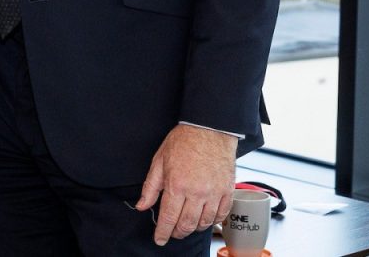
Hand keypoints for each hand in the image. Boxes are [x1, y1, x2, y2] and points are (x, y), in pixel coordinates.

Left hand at [135, 124, 236, 244]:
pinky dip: (212, 221)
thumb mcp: (159, 161)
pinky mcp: (227, 191)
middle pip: (186, 224)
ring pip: (204, 222)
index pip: (168, 218)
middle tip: (172, 232)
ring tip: (186, 226)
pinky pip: (221, 215)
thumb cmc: (183, 142)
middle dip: (177, 232)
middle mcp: (196, 193)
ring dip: (194, 229)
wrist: (209, 130)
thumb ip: (150, 187)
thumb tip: (142, 205)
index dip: (162, 232)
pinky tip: (205, 219)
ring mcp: (214, 193)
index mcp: (176, 185)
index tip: (159, 239)